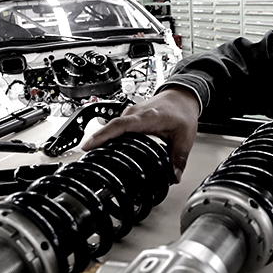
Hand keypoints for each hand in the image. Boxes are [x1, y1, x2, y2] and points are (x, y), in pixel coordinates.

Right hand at [82, 87, 199, 182]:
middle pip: (110, 127)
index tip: (89, 146)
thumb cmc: (182, 111)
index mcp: (147, 117)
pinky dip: (107, 137)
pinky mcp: (129, 117)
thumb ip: (179, 158)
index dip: (103, 135)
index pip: (120, 125)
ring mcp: (130, 114)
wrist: (182, 96)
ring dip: (100, 140)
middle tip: (87, 160)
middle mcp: (135, 114)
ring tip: (91, 157)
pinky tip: (103, 149)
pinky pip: (114, 127)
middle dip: (96, 143)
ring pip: (110, 127)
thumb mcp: (185, 137)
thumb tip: (173, 176)